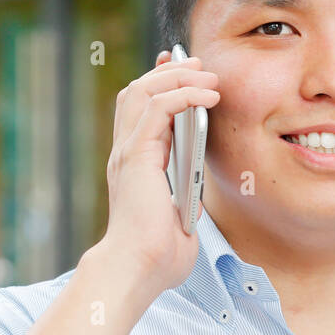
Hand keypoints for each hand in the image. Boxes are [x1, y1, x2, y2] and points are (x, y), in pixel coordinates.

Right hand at [96, 51, 219, 299]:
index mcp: (135, 164)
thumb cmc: (158, 256)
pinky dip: (183, 94)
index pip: (140, 109)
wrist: (138, 270)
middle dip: (170, 71)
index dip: (160, 84)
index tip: (185, 69)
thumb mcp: (178, 217)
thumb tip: (194, 199)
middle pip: (138, 91)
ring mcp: (128, 151)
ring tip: (208, 76)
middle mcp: (126, 152)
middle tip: (200, 64)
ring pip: (143, 90)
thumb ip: (183, 200)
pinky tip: (207, 96)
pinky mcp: (137, 156)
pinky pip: (157, 108)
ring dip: (178, 77)